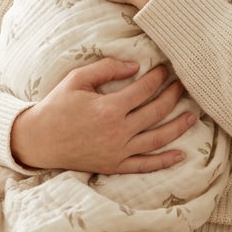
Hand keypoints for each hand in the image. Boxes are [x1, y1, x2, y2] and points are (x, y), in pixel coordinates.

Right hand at [10, 58, 195, 173]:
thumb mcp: (77, 79)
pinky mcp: (114, 165)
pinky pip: (145, 165)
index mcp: (109, 108)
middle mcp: (117, 131)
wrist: (39, 140)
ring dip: (177, 127)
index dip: (157, 77)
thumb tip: (135, 66)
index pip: (143, 90)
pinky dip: (164, 161)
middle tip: (181, 85)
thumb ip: (107, 69)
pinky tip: (180, 154)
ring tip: (192, 116)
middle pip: (155, 112)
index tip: (165, 69)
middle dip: (172, 96)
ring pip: (157, 139)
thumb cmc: (57, 106)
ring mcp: (118, 151)